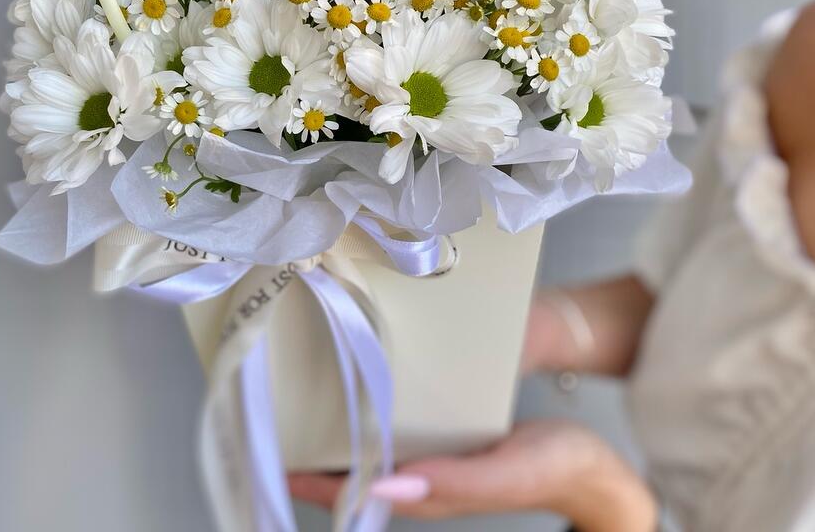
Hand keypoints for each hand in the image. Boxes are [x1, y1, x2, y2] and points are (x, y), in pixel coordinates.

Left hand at [289, 419, 656, 530]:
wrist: (601, 466)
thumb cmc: (560, 467)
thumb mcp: (509, 472)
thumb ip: (453, 485)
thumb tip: (385, 488)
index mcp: (432, 492)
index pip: (358, 492)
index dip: (315, 480)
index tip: (275, 457)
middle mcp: (425, 476)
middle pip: (357, 468)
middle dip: (315, 449)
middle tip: (275, 416)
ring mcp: (437, 456)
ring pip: (375, 443)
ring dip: (340, 423)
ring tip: (303, 394)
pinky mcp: (451, 435)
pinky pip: (402, 423)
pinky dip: (376, 406)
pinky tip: (363, 383)